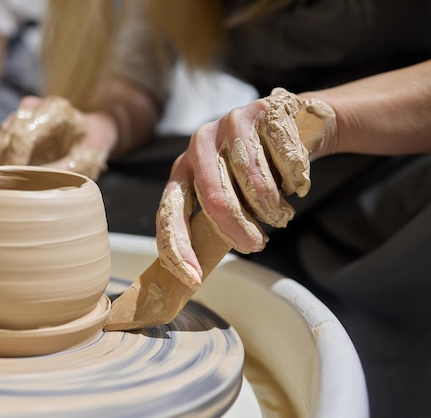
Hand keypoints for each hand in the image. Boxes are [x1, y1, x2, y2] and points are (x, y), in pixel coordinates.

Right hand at [0, 96, 117, 179]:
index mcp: (54, 111)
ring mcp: (16, 115)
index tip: (15, 184)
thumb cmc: (89, 147)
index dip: (14, 162)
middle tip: (13, 191)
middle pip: (4, 139)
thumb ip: (59, 173)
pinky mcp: (8, 126)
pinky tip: (7, 180)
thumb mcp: (84, 162)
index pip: (22, 135)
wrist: (89, 132)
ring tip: (12, 187)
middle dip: (5, 168)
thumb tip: (30, 188)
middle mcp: (31, 108)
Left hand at [156, 88, 334, 286]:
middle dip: (239, 231)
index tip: (192, 277)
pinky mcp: (260, 111)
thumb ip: (214, 221)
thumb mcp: (230, 194)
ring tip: (280, 212)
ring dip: (272, 208)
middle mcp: (199, 144)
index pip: (170, 210)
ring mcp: (228, 123)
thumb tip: (196, 271)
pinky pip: (282, 161)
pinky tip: (294, 178)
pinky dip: (294, 180)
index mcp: (183, 168)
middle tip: (256, 246)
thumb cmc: (259, 170)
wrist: (297, 125)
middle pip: (215, 200)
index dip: (178, 246)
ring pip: (254, 184)